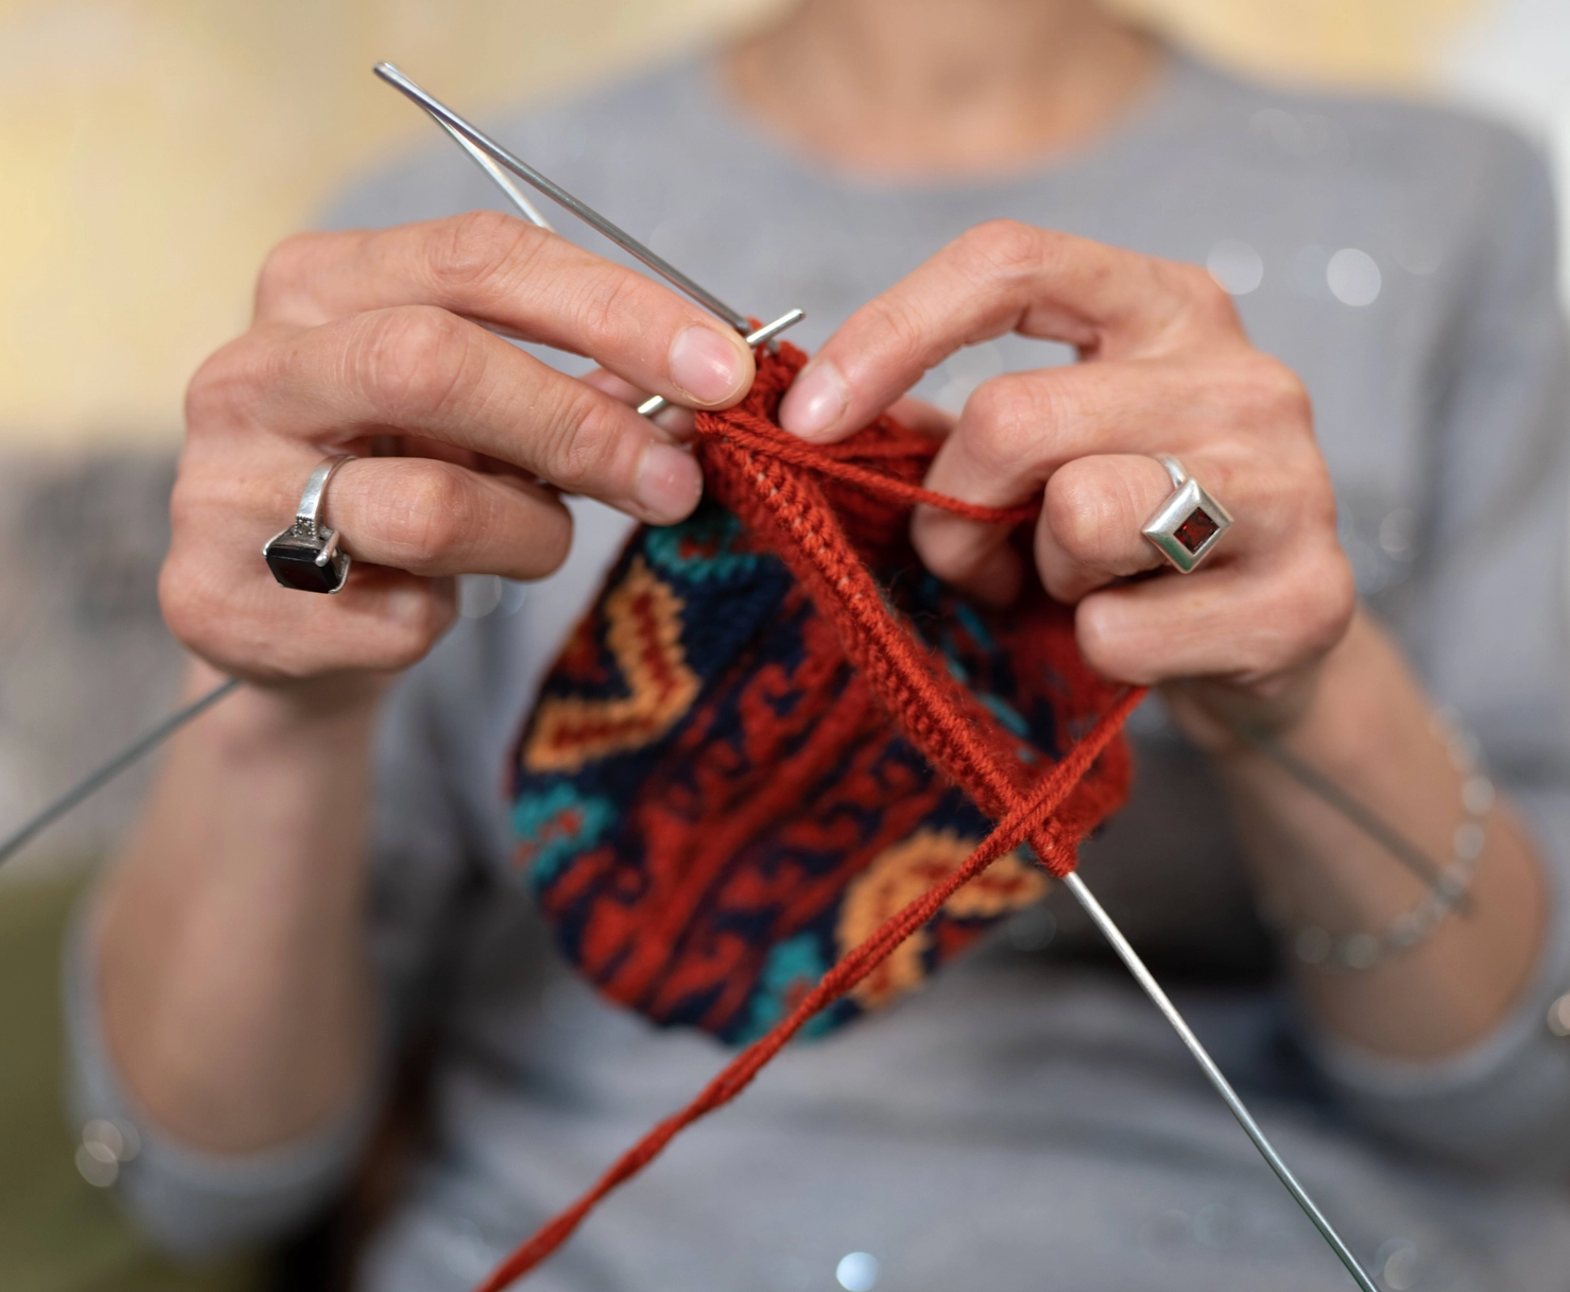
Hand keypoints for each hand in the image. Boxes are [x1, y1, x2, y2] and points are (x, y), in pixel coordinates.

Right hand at [163, 211, 755, 690]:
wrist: (288, 624)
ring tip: (527, 543)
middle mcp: (251, 369)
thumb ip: (574, 386)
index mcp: (320, 285)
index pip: (478, 256)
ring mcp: (222, 485)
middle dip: (580, 426)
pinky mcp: (218, 597)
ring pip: (427, 507)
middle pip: (434, 362)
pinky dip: (450, 617)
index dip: (614, 307)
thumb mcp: (484, 417)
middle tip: (674, 482)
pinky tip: (424, 604)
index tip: (724, 370)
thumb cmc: (407, 485)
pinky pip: (398, 617)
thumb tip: (700, 386)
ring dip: (525, 536)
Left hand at [778, 220, 1354, 737]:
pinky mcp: (1309, 597)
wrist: (1266, 643)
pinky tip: (1133, 640)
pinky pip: (1121, 631)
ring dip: (1039, 576)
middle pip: (1015, 418)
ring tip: (1072, 588)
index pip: (1008, 263)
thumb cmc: (1123, 537)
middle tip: (971, 560)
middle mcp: (1241, 374)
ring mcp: (1288, 482)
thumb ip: (954, 426)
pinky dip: (1094, 652)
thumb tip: (816, 414)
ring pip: (1080, 514)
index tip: (806, 420)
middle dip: (953, 510)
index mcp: (1165, 306)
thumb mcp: (1041, 458)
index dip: (890, 332)